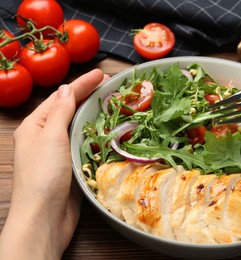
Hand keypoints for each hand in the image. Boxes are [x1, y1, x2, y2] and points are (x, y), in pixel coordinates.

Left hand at [0, 69, 108, 258]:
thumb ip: (60, 112)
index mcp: (36, 126)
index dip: (82, 84)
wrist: (44, 217)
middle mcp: (47, 137)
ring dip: (96, 115)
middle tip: (111, 87)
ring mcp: (60, 152)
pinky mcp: (72, 165)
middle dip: (90, 96)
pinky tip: (110, 131)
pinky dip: (98, 135)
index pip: (62, 97)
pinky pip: (86, 144)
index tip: (102, 74)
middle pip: (71, 110)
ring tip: (114, 104)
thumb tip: (67, 90)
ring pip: (80, 127)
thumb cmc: (42, 176)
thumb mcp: (50, 137)